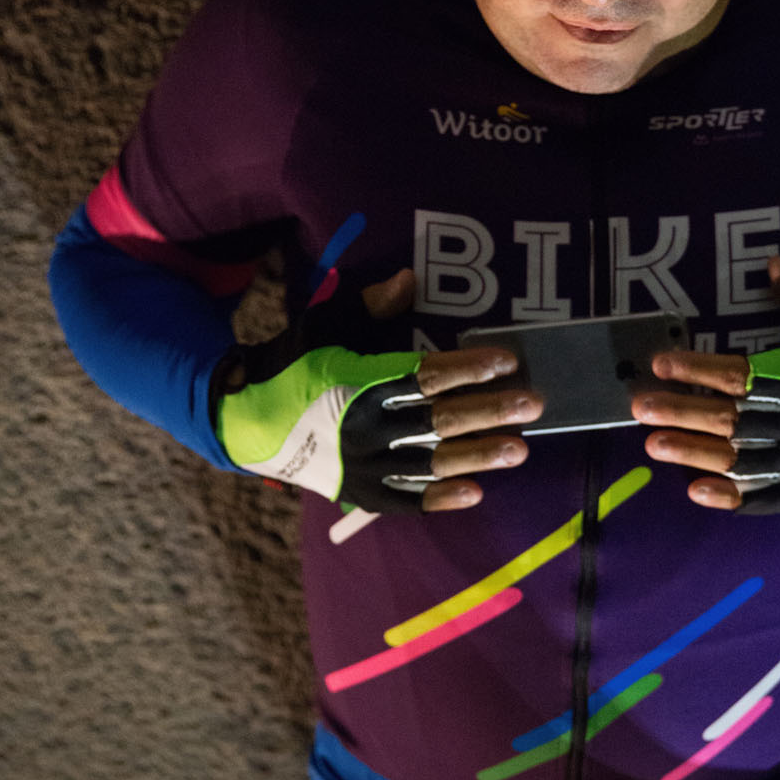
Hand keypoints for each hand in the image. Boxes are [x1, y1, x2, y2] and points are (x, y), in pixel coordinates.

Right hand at [214, 268, 542, 512]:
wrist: (246, 421)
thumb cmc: (293, 365)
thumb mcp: (326, 325)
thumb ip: (370, 306)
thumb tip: (409, 280)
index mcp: (360, 381)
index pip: (425, 375)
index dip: (468, 367)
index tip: (507, 361)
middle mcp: (365, 426)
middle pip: (439, 418)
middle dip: (489, 411)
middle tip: (533, 404)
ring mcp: (364, 464)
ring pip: (432, 461)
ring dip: (479, 455)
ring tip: (521, 449)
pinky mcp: (361, 492)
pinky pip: (406, 500)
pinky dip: (440, 499)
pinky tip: (476, 493)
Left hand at [631, 256, 779, 510]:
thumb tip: (772, 265)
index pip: (739, 377)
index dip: (697, 371)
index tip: (662, 364)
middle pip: (729, 420)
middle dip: (680, 412)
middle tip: (640, 407)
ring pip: (738, 459)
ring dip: (692, 452)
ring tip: (653, 445)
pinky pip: (763, 497)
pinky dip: (729, 496)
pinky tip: (695, 491)